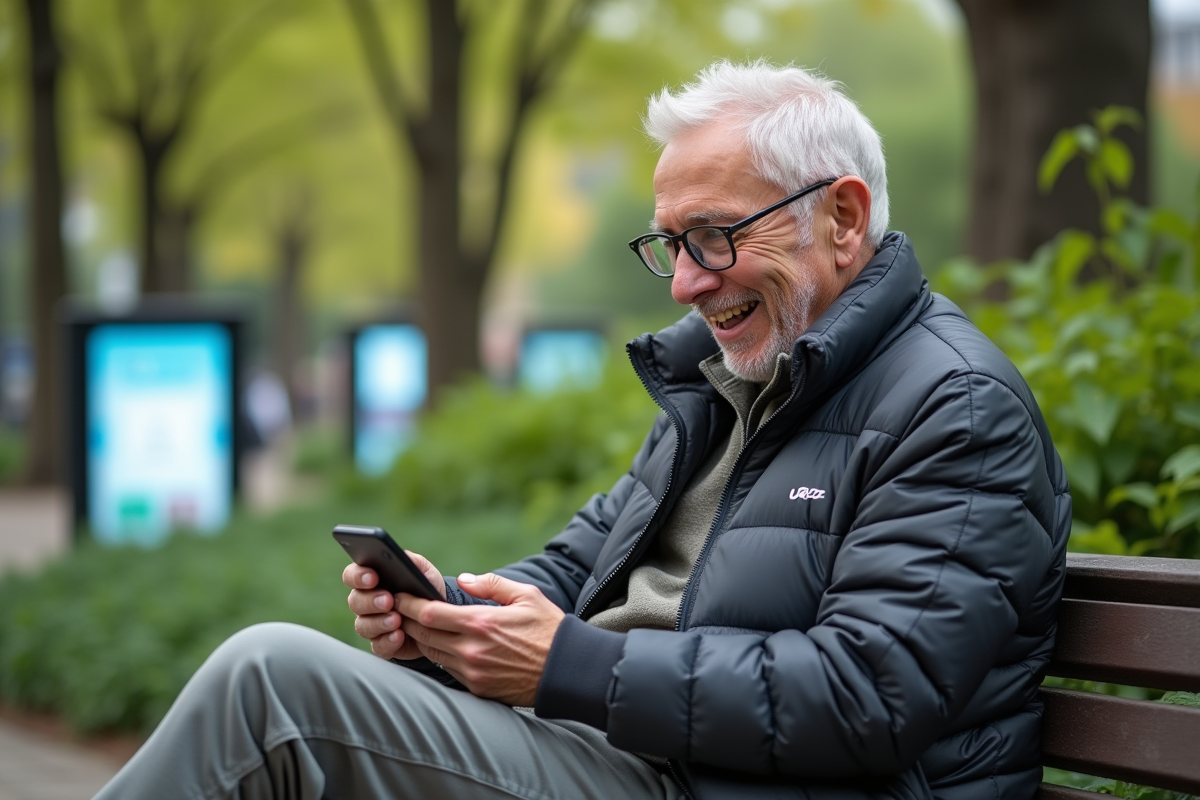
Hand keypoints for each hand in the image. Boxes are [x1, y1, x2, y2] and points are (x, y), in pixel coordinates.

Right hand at [343, 552, 445, 660]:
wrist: (441, 619)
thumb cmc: (426, 590)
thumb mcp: (425, 573)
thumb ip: (413, 562)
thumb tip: (400, 555)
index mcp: (371, 580)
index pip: (352, 575)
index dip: (358, 576)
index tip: (373, 577)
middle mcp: (366, 602)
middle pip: (355, 601)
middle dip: (370, 600)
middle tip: (388, 600)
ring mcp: (372, 625)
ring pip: (363, 625)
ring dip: (379, 622)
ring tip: (397, 619)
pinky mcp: (382, 644)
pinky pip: (378, 646)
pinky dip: (388, 641)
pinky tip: (399, 636)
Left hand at [397, 572, 565, 705]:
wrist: (568, 671)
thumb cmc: (549, 629)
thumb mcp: (526, 595)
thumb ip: (491, 584)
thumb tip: (463, 579)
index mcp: (481, 622)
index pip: (430, 613)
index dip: (409, 604)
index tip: (400, 595)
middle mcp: (472, 649)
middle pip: (423, 634)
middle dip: (407, 620)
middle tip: (398, 608)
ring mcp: (473, 671)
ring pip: (432, 653)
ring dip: (420, 639)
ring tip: (412, 625)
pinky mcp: (477, 687)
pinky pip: (447, 669)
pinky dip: (438, 655)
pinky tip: (438, 644)